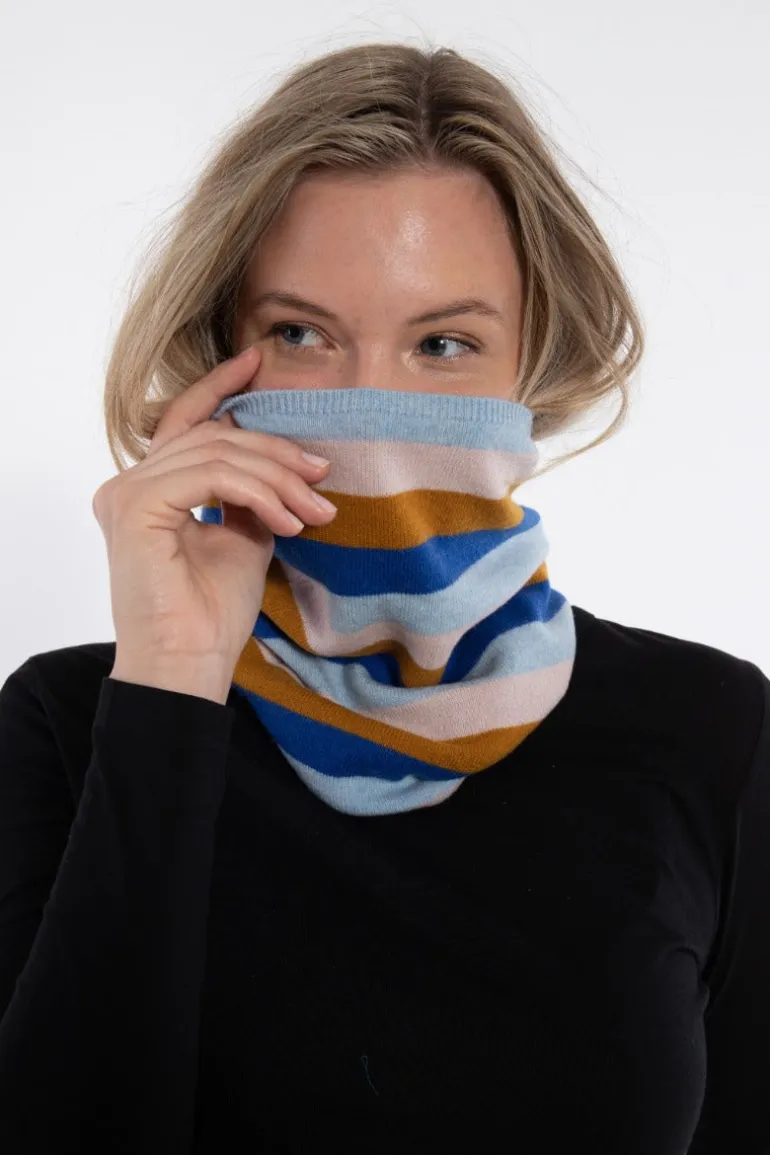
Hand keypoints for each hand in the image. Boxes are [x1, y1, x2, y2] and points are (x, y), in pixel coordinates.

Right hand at [92, 346, 336, 702]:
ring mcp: (127, 493)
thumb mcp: (244, 538)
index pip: (185, 422)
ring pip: (216, 451)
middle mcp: (129, 484)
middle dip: (277, 453)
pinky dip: (258, 493)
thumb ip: (251, 496)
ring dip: (277, 477)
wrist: (190, 663)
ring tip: (315, 509)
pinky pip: (210, 475)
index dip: (220, 387)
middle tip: (322, 479)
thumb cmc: (212, 613)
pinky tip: (288, 521)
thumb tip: (285, 465)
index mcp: (151, 490)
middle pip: (212, 436)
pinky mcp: (135, 507)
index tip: (259, 362)